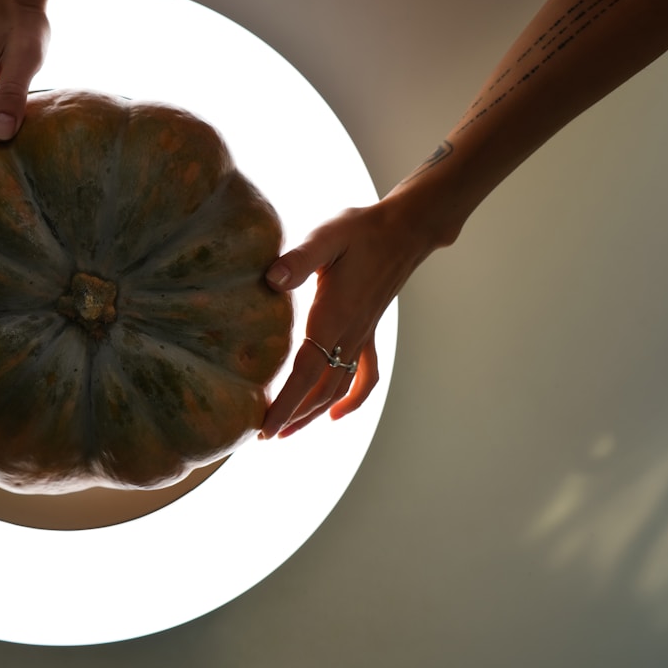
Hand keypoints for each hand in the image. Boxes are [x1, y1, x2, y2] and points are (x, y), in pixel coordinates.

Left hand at [259, 198, 434, 438]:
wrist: (403, 229)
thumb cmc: (360, 230)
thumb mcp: (326, 237)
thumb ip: (299, 259)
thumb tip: (272, 279)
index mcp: (334, 317)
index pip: (306, 373)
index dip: (286, 403)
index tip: (266, 428)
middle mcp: (350, 335)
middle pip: (319, 389)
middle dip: (292, 416)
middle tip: (263, 437)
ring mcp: (362, 337)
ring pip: (338, 388)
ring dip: (313, 412)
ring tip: (287, 433)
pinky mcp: (369, 332)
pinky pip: (365, 376)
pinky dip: (352, 399)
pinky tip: (337, 415)